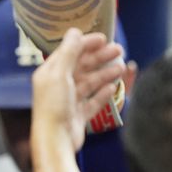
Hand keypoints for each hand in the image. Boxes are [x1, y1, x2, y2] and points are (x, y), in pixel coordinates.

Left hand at [31, 28, 124, 152]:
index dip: (85, 44)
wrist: (55, 140)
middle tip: (119, 49)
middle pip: (81, 67)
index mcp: (50, 74)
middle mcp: (57, 86)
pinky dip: (102, 94)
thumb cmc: (54, 106)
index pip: (68, 53)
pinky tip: (113, 88)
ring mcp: (68, 102)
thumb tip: (75, 31)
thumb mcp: (60, 74)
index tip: (103, 38)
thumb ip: (69, 52)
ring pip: (89, 83)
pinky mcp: (77, 116)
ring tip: (121, 67)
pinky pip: (92, 102)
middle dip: (99, 58)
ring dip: (104, 74)